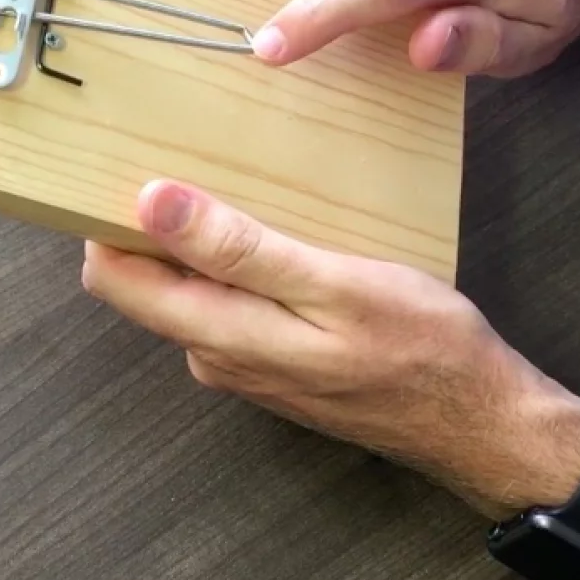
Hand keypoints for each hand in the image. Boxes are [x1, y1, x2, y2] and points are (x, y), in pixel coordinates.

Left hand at [81, 179, 579, 518]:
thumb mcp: (333, 285)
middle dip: (145, 225)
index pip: (113, 279)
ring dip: (192, 244)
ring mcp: (238, 363)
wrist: (476, 422)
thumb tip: (153, 205)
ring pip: (185, 291)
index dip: (102, 220)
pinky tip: (265, 234)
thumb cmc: (420, 348)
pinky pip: (222, 305)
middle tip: (177, 158)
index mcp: (218, 335)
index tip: (118, 166)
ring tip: (223, 185)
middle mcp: (212, 355)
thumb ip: (238, 248)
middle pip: (143, 283)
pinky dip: (228, 268)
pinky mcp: (266, 362)